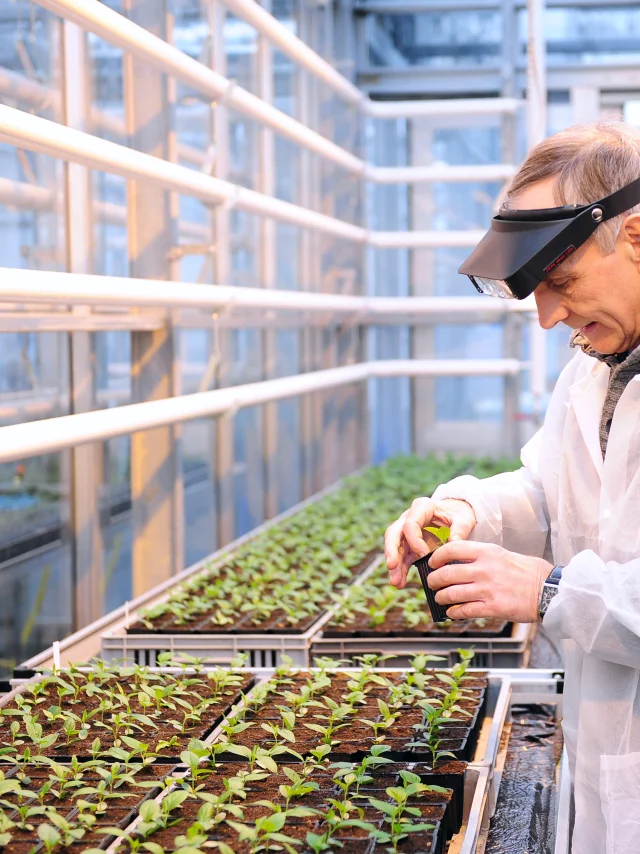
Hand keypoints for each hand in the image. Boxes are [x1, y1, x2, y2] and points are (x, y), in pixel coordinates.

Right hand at [385, 497, 475, 588]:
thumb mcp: (464, 519)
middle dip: (392, 551)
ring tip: (396, 582)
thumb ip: (460, 529)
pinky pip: (401, 557)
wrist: (456, 516)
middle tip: (391, 566)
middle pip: (393, 533)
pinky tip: (400, 583)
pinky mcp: (408, 544)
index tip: (424, 554)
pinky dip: (400, 570)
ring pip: (394, 547)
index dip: (415, 540)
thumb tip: (454, 542)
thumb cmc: (459, 515)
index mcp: (422, 507)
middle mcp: (409, 517)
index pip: (410, 524)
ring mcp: (406, 531)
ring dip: (395, 565)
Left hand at [427, 540, 551, 622]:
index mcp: (487, 552)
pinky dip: (454, 612)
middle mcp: (484, 569)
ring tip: (439, 598)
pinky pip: (465, 610)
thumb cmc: (529, 572)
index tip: (433, 562)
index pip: (452, 549)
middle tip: (432, 583)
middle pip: (447, 573)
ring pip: (452, 593)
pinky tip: (452, 612)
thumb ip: (482, 557)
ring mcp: (487, 589)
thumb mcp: (503, 554)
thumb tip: (459, 564)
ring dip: (441, 597)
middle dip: (434, 580)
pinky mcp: (493, 607)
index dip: (437, 556)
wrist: (549, 590)